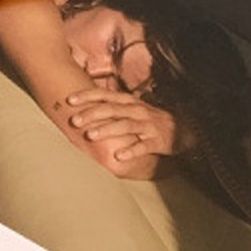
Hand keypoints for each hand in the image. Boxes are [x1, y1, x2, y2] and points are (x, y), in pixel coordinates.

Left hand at [65, 86, 186, 178]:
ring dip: (106, 130)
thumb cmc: (148, 118)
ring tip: (91, 135)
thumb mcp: (130, 108)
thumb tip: (86, 106)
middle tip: (74, 120)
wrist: (181, 129)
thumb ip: (112, 106)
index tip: (69, 100)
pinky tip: (118, 156)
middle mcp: (135, 109)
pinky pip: (142, 146)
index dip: (86, 96)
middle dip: (91, 114)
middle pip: (110, 109)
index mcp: (127, 101)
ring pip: (124, 125)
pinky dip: (130, 150)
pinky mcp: (156, 140)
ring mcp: (146, 125)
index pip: (103, 95)